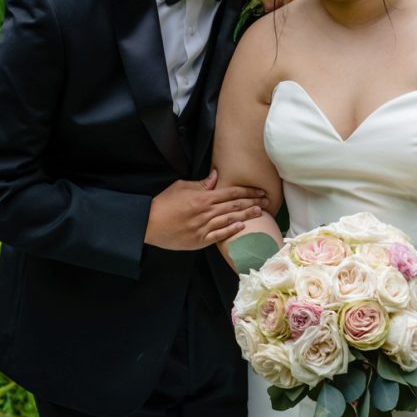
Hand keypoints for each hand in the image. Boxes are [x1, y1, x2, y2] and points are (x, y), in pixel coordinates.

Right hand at [145, 170, 266, 250]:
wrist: (149, 223)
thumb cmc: (163, 203)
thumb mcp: (181, 187)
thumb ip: (201, 183)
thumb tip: (216, 176)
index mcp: (203, 197)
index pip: (231, 192)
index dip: (248, 191)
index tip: (260, 191)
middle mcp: (206, 212)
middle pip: (235, 206)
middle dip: (253, 202)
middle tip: (268, 201)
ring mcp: (203, 227)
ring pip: (230, 220)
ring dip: (246, 215)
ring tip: (260, 213)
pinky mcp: (199, 240)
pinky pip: (219, 235)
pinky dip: (231, 230)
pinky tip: (241, 227)